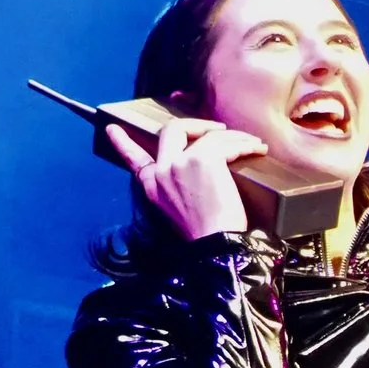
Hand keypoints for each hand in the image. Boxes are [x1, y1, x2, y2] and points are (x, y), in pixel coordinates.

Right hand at [106, 117, 267, 241]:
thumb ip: (176, 188)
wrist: (217, 244)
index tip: (112, 128)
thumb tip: (194, 171)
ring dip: (234, 136)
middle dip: (196, 124)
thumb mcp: (178, 210)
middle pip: (171, 130)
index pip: (133, 159)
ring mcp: (180, 162)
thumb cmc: (208, 233)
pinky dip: (245, 144)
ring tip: (250, 144)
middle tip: (216, 128)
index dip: (122, 143)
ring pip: (208, 134)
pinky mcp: (203, 159)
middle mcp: (161, 171)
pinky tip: (256, 149)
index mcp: (152, 185)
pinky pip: (227, 142)